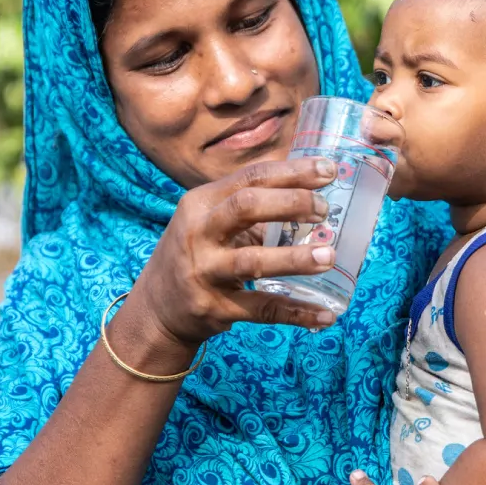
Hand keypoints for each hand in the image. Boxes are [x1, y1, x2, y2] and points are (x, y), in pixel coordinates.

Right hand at [126, 157, 341, 349]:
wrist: (157, 308)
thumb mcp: (210, 220)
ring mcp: (205, 272)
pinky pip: (262, 308)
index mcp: (201, 203)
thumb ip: (250, 204)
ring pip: (252, 261)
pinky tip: (326, 314)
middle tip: (324, 210)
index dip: (292, 172)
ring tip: (328, 257)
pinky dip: (296, 312)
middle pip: (246, 207)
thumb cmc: (198, 252)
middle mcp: (199, 233)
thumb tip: (312, 187)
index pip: (251, 178)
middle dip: (291, 203)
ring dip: (295, 258)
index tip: (328, 171)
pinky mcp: (215, 308)